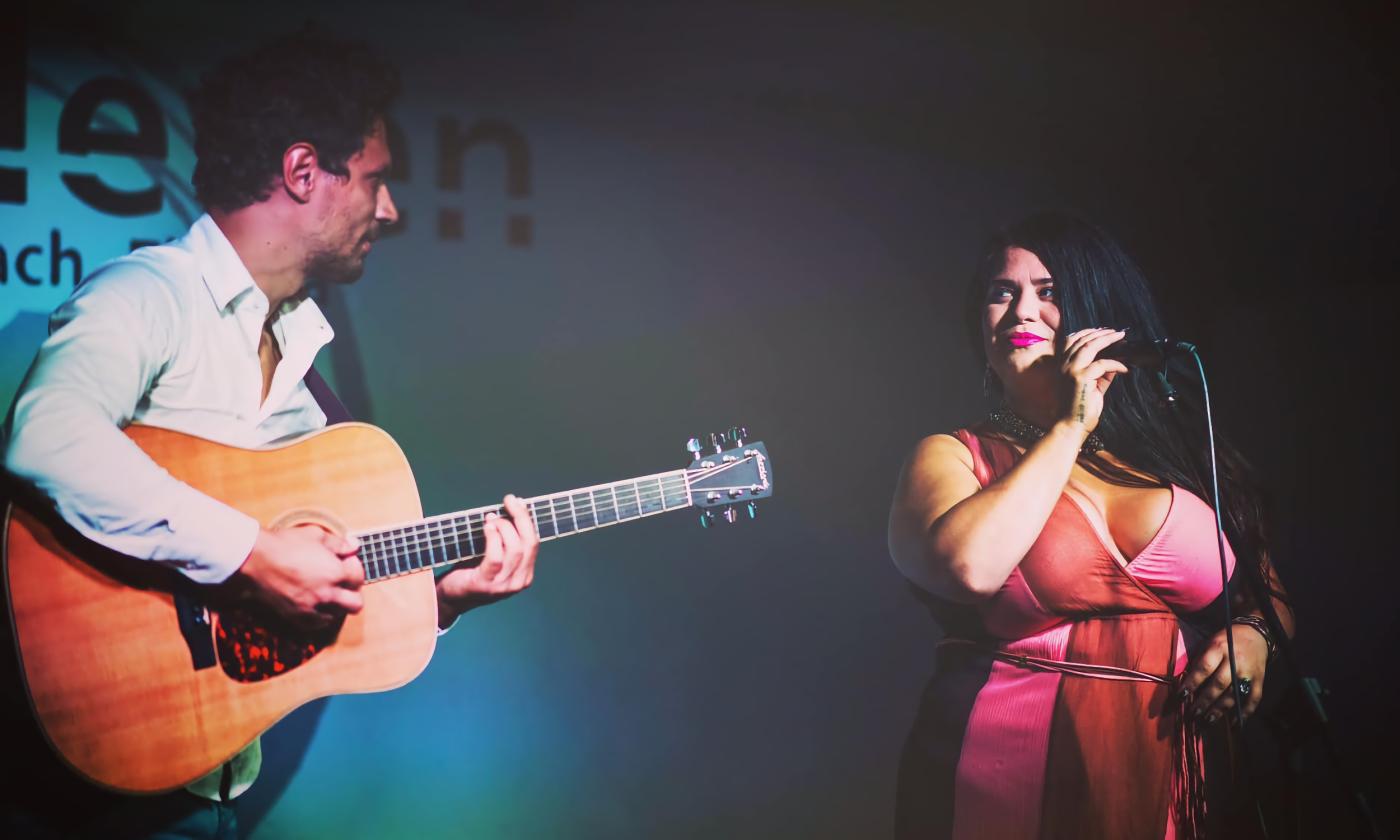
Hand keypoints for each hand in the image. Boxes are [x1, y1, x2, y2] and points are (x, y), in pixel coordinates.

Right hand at [229, 525, 363, 627]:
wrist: (255, 561)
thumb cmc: (284, 544)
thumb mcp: (316, 535)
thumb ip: (339, 543)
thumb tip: (354, 547)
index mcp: (335, 573)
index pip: (358, 577)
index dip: (354, 568)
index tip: (345, 562)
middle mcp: (327, 594)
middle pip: (356, 604)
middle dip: (353, 592)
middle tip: (342, 581)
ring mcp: (312, 608)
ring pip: (338, 615)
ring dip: (337, 604)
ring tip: (327, 590)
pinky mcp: (297, 617)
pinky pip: (318, 623)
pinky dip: (320, 614)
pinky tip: (314, 601)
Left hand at [435, 494, 538, 627]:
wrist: (449, 597)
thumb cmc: (471, 572)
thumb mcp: (495, 558)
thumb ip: (506, 542)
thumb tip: (511, 511)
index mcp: (525, 575)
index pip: (534, 543)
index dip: (527, 520)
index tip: (518, 502)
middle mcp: (518, 582)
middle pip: (529, 544)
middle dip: (520, 517)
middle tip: (508, 501)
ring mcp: (503, 586)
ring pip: (514, 549)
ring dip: (503, 527)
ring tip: (490, 517)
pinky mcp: (486, 585)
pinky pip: (496, 557)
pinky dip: (493, 538)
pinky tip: (486, 527)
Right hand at [1056, 328, 1129, 438]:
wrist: (1071, 426)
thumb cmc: (1081, 408)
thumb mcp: (1093, 386)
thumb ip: (1101, 373)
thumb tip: (1115, 361)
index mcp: (1062, 366)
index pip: (1072, 341)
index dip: (1088, 333)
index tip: (1103, 331)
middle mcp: (1063, 365)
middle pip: (1082, 340)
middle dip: (1101, 334)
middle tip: (1117, 332)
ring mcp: (1070, 370)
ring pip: (1090, 346)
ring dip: (1107, 340)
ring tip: (1121, 337)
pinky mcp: (1080, 378)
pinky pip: (1102, 364)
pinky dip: (1116, 364)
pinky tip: (1124, 368)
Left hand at [1179, 623, 1270, 724]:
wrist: (1256, 634)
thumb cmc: (1227, 638)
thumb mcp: (1210, 642)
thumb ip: (1201, 659)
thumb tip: (1187, 682)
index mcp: (1219, 647)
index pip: (1204, 667)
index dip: (1192, 682)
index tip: (1181, 695)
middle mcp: (1235, 660)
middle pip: (1219, 684)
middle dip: (1205, 700)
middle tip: (1193, 713)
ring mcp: (1249, 671)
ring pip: (1234, 694)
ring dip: (1220, 709)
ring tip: (1208, 720)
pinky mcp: (1260, 679)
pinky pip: (1254, 699)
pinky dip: (1245, 712)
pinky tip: (1234, 722)